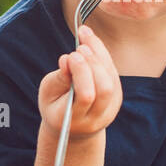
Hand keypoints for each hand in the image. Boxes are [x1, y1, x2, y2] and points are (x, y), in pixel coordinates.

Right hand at [37, 24, 121, 139]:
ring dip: (100, 55)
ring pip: (112, 79)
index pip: (86, 96)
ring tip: (85, 37)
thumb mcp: (48, 93)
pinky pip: (113, 74)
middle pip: (104, 88)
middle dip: (93, 63)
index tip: (71, 56)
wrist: (72, 129)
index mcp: (74, 120)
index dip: (81, 73)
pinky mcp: (117, 99)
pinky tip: (91, 44)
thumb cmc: (55, 106)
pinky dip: (103, 56)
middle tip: (80, 47)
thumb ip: (59, 78)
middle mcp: (96, 118)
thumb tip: (68, 59)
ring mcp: (110, 110)